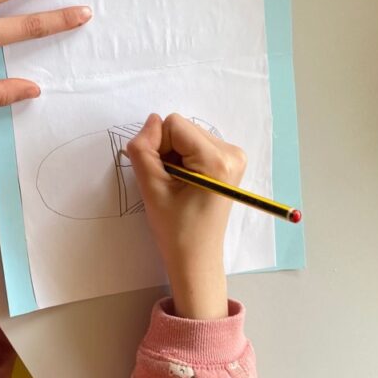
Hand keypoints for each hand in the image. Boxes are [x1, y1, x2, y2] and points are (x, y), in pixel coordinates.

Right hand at [127, 114, 246, 319]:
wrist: (196, 256)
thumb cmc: (175, 228)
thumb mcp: (151, 188)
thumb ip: (143, 149)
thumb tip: (151, 120)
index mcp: (217, 159)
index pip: (174, 124)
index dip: (157, 146)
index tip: (160, 176)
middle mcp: (232, 152)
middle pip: (183, 128)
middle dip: (168, 151)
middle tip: (169, 183)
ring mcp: (234, 156)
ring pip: (187, 135)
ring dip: (175, 156)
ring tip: (178, 186)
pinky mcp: (230, 162)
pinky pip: (196, 144)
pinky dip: (185, 160)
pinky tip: (186, 183)